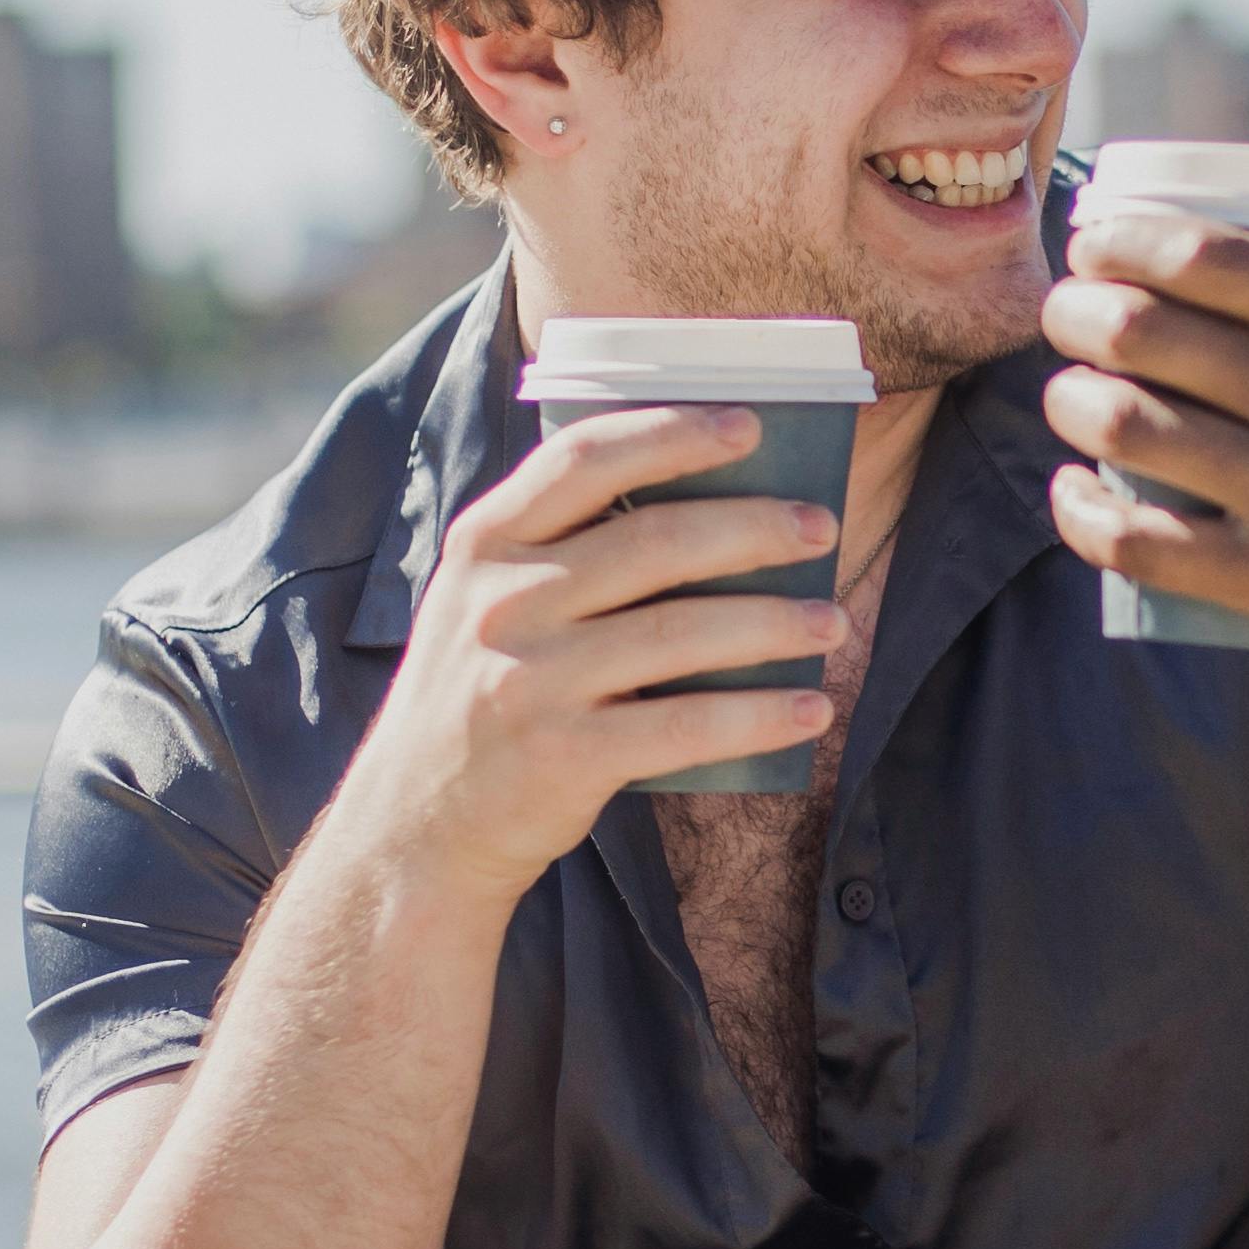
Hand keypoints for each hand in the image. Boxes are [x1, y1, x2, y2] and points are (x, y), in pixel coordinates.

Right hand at [338, 406, 847, 902]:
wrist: (417, 822)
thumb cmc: (480, 695)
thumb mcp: (485, 602)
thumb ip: (559, 550)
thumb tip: (708, 510)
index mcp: (485, 545)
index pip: (583, 460)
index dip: (672, 434)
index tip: (748, 427)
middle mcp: (502, 603)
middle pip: (653, 542)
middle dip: (753, 528)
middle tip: (820, 527)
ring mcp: (531, 681)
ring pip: (681, 633)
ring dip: (773, 623)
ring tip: (831, 620)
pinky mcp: (565, 757)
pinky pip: (685, 725)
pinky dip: (758, 716)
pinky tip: (810, 708)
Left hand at [1039, 216, 1248, 724]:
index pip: (1220, 257)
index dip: (1132, 240)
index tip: (1101, 241)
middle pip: (1151, 331)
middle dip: (1080, 311)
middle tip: (1067, 314)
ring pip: (1127, 426)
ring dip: (1071, 399)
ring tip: (1067, 393)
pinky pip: (1139, 543)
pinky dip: (1085, 514)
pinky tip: (1073, 495)